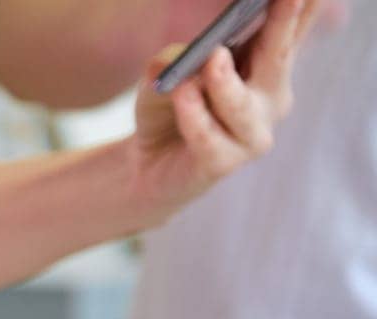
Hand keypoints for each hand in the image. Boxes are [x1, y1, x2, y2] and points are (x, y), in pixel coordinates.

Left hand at [126, 0, 313, 220]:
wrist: (148, 166)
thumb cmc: (168, 106)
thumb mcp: (165, 73)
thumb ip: (174, 60)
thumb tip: (174, 61)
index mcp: (266, 64)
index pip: (291, 28)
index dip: (305, 5)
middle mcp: (270, 96)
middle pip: (278, 56)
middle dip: (283, 25)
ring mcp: (251, 132)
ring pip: (241, 104)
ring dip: (225, 81)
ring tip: (213, 57)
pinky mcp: (224, 162)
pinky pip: (209, 136)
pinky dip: (194, 115)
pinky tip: (182, 93)